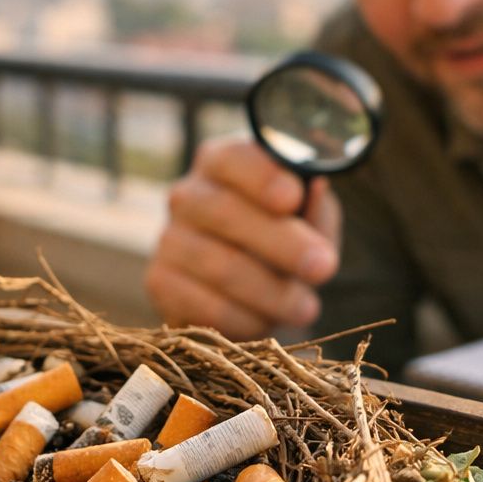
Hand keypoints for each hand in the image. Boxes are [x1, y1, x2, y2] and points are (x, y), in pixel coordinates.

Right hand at [145, 135, 340, 339]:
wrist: (247, 294)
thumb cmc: (283, 242)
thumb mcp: (309, 220)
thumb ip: (314, 206)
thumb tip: (316, 185)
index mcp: (222, 163)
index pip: (233, 159)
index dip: (262, 177)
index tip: (293, 198)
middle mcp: (187, 195)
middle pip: (225, 212)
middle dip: (281, 243)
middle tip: (322, 267)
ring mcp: (168, 238)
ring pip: (218, 264)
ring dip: (270, 291)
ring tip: (306, 307)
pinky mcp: (160, 281)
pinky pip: (202, 304)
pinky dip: (243, 318)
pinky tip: (267, 322)